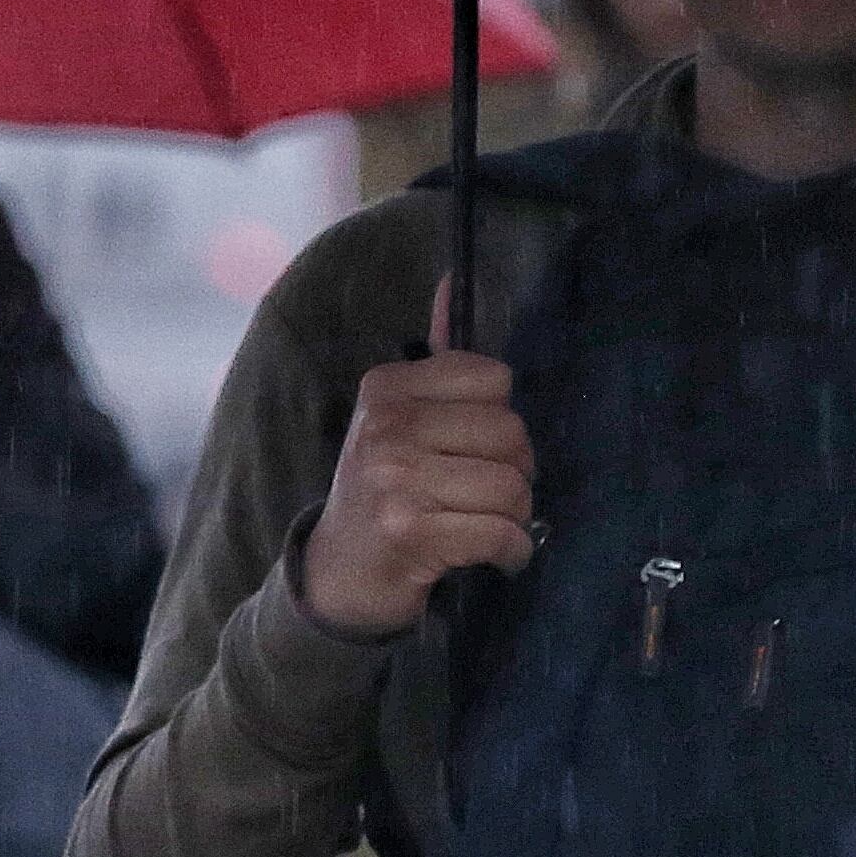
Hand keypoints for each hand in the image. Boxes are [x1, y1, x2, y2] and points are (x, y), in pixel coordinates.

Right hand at [299, 283, 535, 637]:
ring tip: (491, 525)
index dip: (499, 420)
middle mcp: (387, 427)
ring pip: (511, 486)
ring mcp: (395, 479)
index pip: (493, 380)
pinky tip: (498, 556)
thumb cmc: (381, 490)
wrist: (338, 574)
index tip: (478, 448)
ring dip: (516, 516)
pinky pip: (500, 533)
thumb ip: (434, 361)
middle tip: (489, 494)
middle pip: (510, 433)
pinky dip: (512, 551)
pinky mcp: (411, 532)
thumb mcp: (396, 418)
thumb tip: (452, 281)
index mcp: (386, 388)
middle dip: (516, 471)